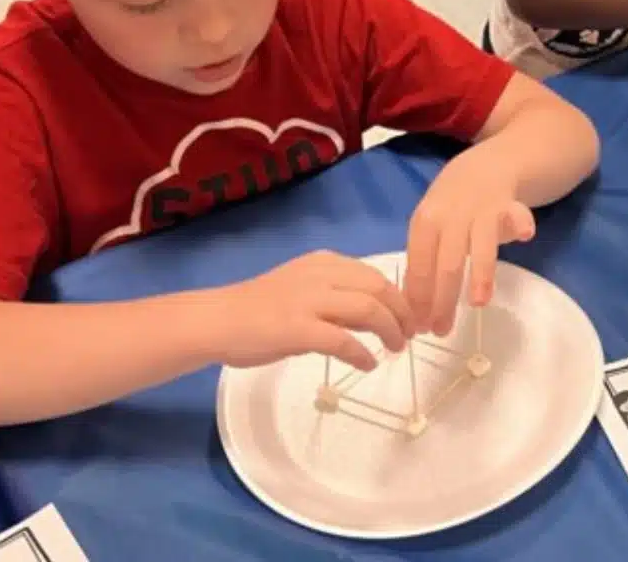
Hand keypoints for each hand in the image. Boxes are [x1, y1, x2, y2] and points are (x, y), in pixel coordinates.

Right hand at [215, 252, 412, 370]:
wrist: (218, 320)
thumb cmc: (259, 309)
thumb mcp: (304, 291)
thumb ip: (337, 299)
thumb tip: (374, 316)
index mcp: (324, 263)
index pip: (374, 274)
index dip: (399, 296)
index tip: (409, 317)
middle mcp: (320, 275)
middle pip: (379, 287)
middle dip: (402, 312)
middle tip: (410, 334)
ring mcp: (308, 300)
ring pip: (368, 308)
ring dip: (390, 330)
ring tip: (396, 349)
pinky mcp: (297, 328)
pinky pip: (343, 340)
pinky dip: (362, 354)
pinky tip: (367, 365)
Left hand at [405, 178, 536, 335]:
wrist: (488, 165)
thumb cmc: (455, 207)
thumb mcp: (431, 228)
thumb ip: (425, 262)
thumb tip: (412, 310)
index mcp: (425, 222)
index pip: (418, 266)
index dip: (418, 299)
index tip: (418, 328)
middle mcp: (451, 215)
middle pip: (445, 263)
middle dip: (442, 300)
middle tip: (441, 331)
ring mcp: (481, 209)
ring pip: (479, 244)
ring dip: (479, 273)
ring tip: (477, 303)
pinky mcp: (509, 204)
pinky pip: (516, 214)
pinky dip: (520, 223)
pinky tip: (525, 234)